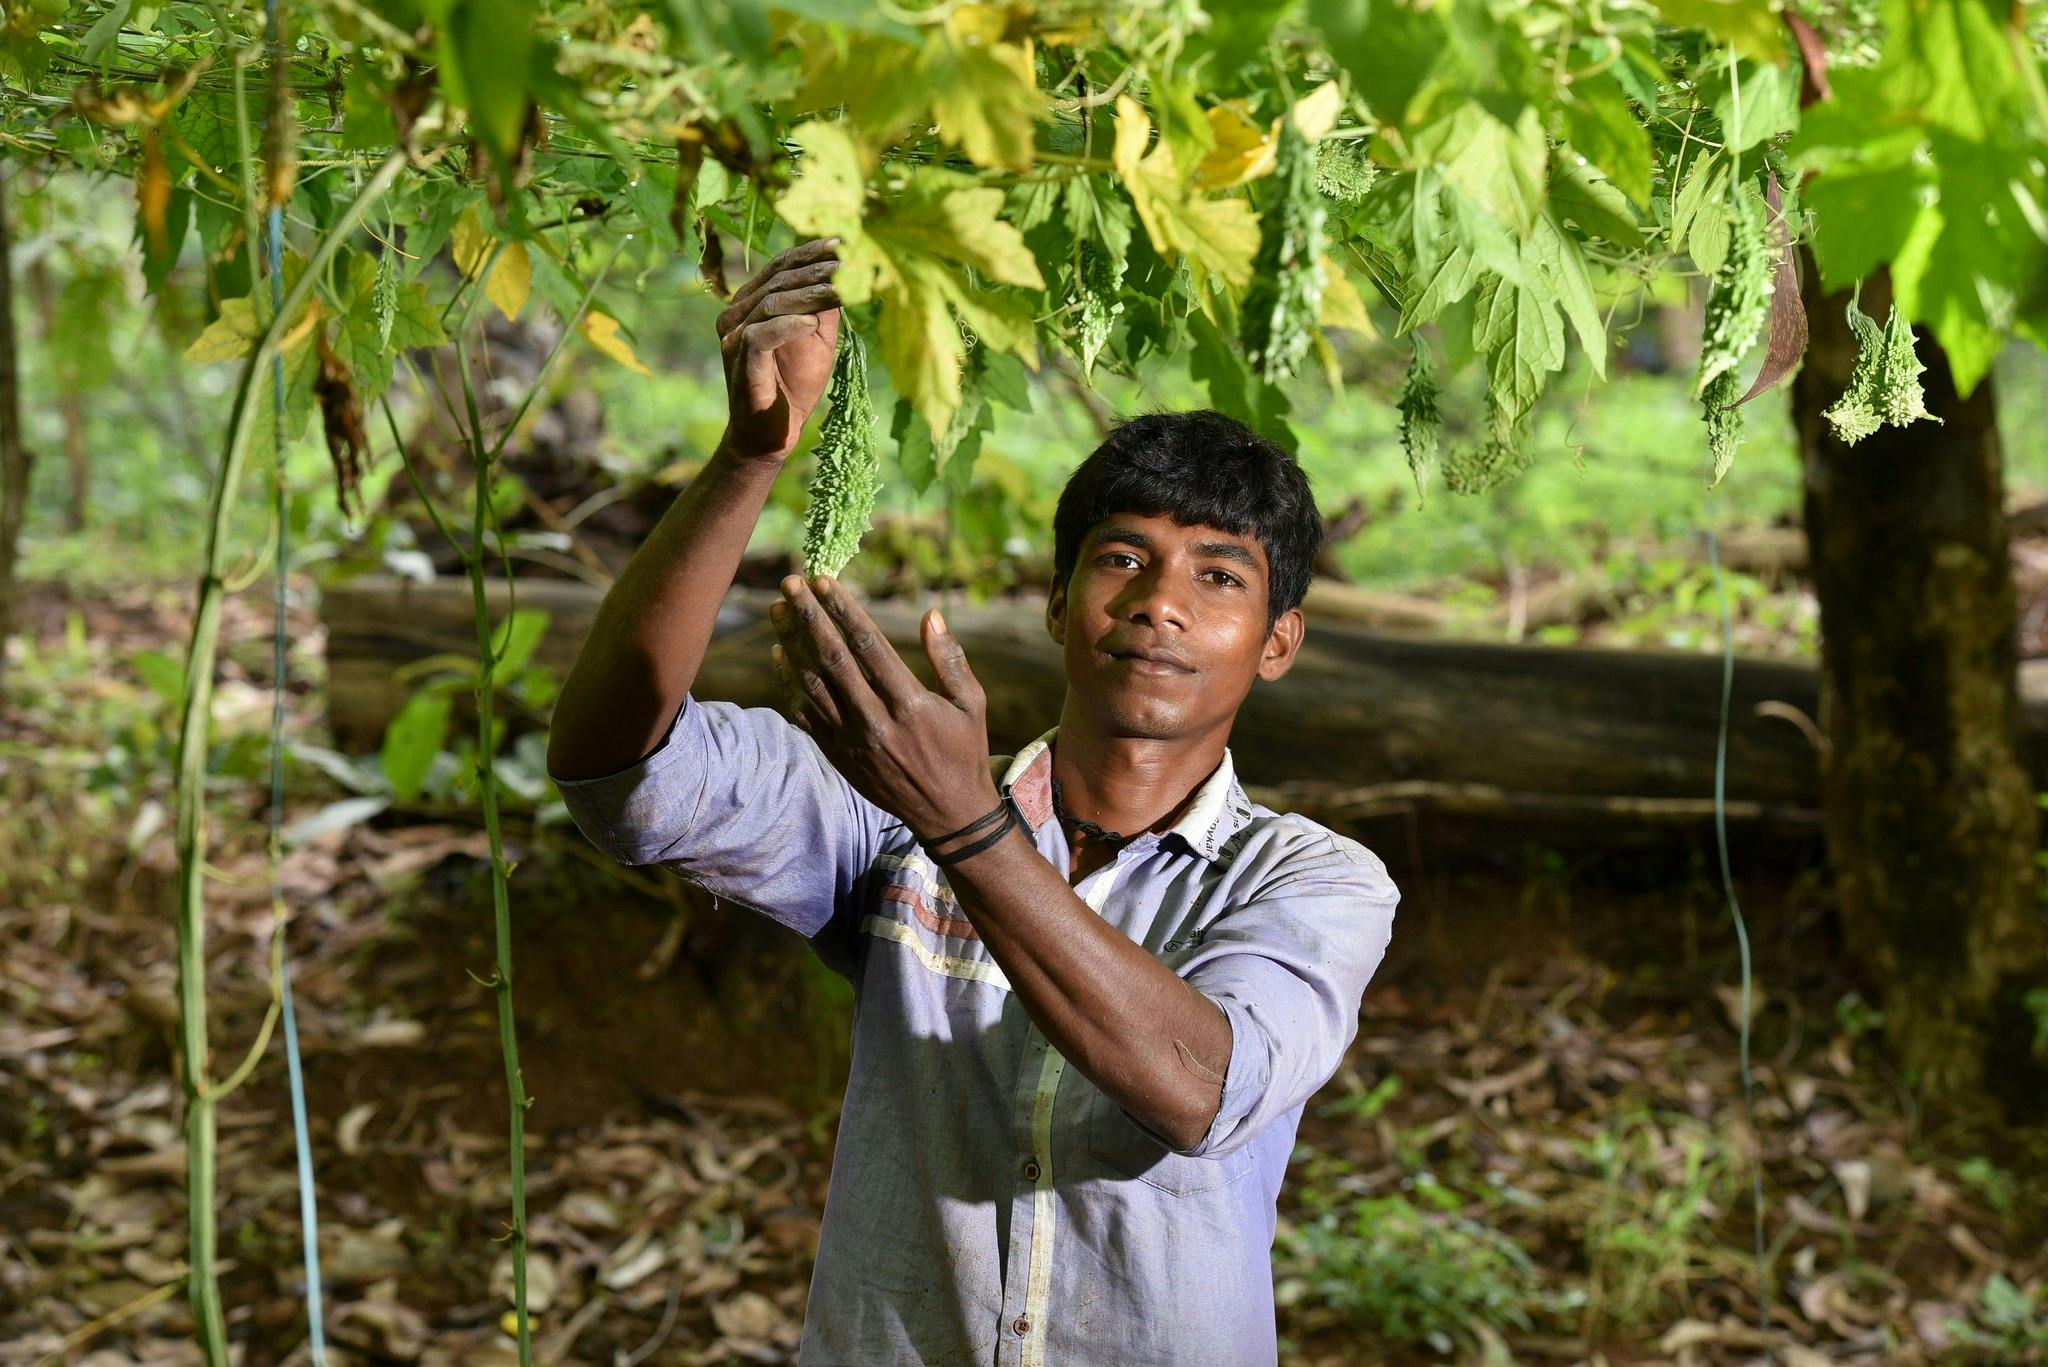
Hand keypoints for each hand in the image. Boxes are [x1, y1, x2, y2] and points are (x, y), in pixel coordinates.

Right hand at [714, 236, 843, 464]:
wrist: (771, 435)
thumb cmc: (794, 385)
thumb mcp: (818, 339)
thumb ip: (825, 307)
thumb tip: (844, 272)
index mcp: (751, 303)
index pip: (779, 266)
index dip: (809, 252)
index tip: (841, 241)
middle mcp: (735, 315)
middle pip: (776, 280)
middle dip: (813, 270)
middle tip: (845, 262)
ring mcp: (733, 338)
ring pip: (770, 304)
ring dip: (807, 295)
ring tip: (837, 290)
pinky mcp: (739, 362)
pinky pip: (761, 336)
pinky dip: (787, 327)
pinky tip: (812, 324)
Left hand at [767, 575, 1003, 844]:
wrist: (947, 816)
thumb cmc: (964, 752)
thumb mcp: (971, 704)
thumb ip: (950, 659)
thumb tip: (931, 614)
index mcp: (910, 704)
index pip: (868, 646)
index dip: (844, 610)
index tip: (825, 581)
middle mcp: (876, 721)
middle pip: (832, 659)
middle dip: (808, 616)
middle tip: (789, 583)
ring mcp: (852, 741)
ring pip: (811, 684)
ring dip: (791, 643)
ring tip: (777, 609)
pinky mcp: (839, 756)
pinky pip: (805, 714)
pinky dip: (790, 683)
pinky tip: (780, 655)